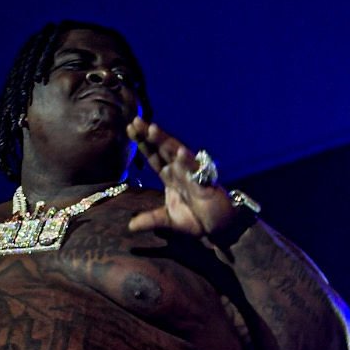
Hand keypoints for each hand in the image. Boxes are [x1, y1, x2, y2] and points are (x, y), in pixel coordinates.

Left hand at [126, 120, 247, 242]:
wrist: (220, 228)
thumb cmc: (197, 219)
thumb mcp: (169, 221)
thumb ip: (151, 220)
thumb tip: (130, 226)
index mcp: (170, 176)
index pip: (154, 156)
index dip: (143, 143)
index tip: (130, 129)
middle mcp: (180, 170)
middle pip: (162, 149)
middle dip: (149, 135)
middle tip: (135, 121)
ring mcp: (192, 174)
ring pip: (177, 154)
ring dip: (165, 141)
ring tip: (152, 129)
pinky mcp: (205, 183)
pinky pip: (196, 170)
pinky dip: (188, 161)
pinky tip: (181, 152)